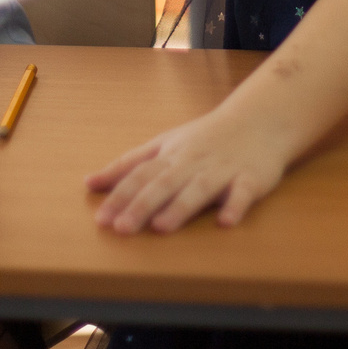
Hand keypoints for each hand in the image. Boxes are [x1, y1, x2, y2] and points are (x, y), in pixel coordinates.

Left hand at [85, 107, 295, 233]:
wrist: (258, 119)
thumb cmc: (204, 137)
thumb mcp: (163, 145)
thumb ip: (127, 165)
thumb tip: (89, 183)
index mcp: (170, 156)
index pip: (140, 175)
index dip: (120, 196)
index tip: (101, 220)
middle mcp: (192, 162)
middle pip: (164, 183)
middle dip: (142, 206)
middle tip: (122, 229)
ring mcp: (221, 169)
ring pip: (199, 188)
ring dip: (180, 207)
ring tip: (162, 227)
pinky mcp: (250, 177)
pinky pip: (243, 192)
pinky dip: (235, 206)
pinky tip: (226, 221)